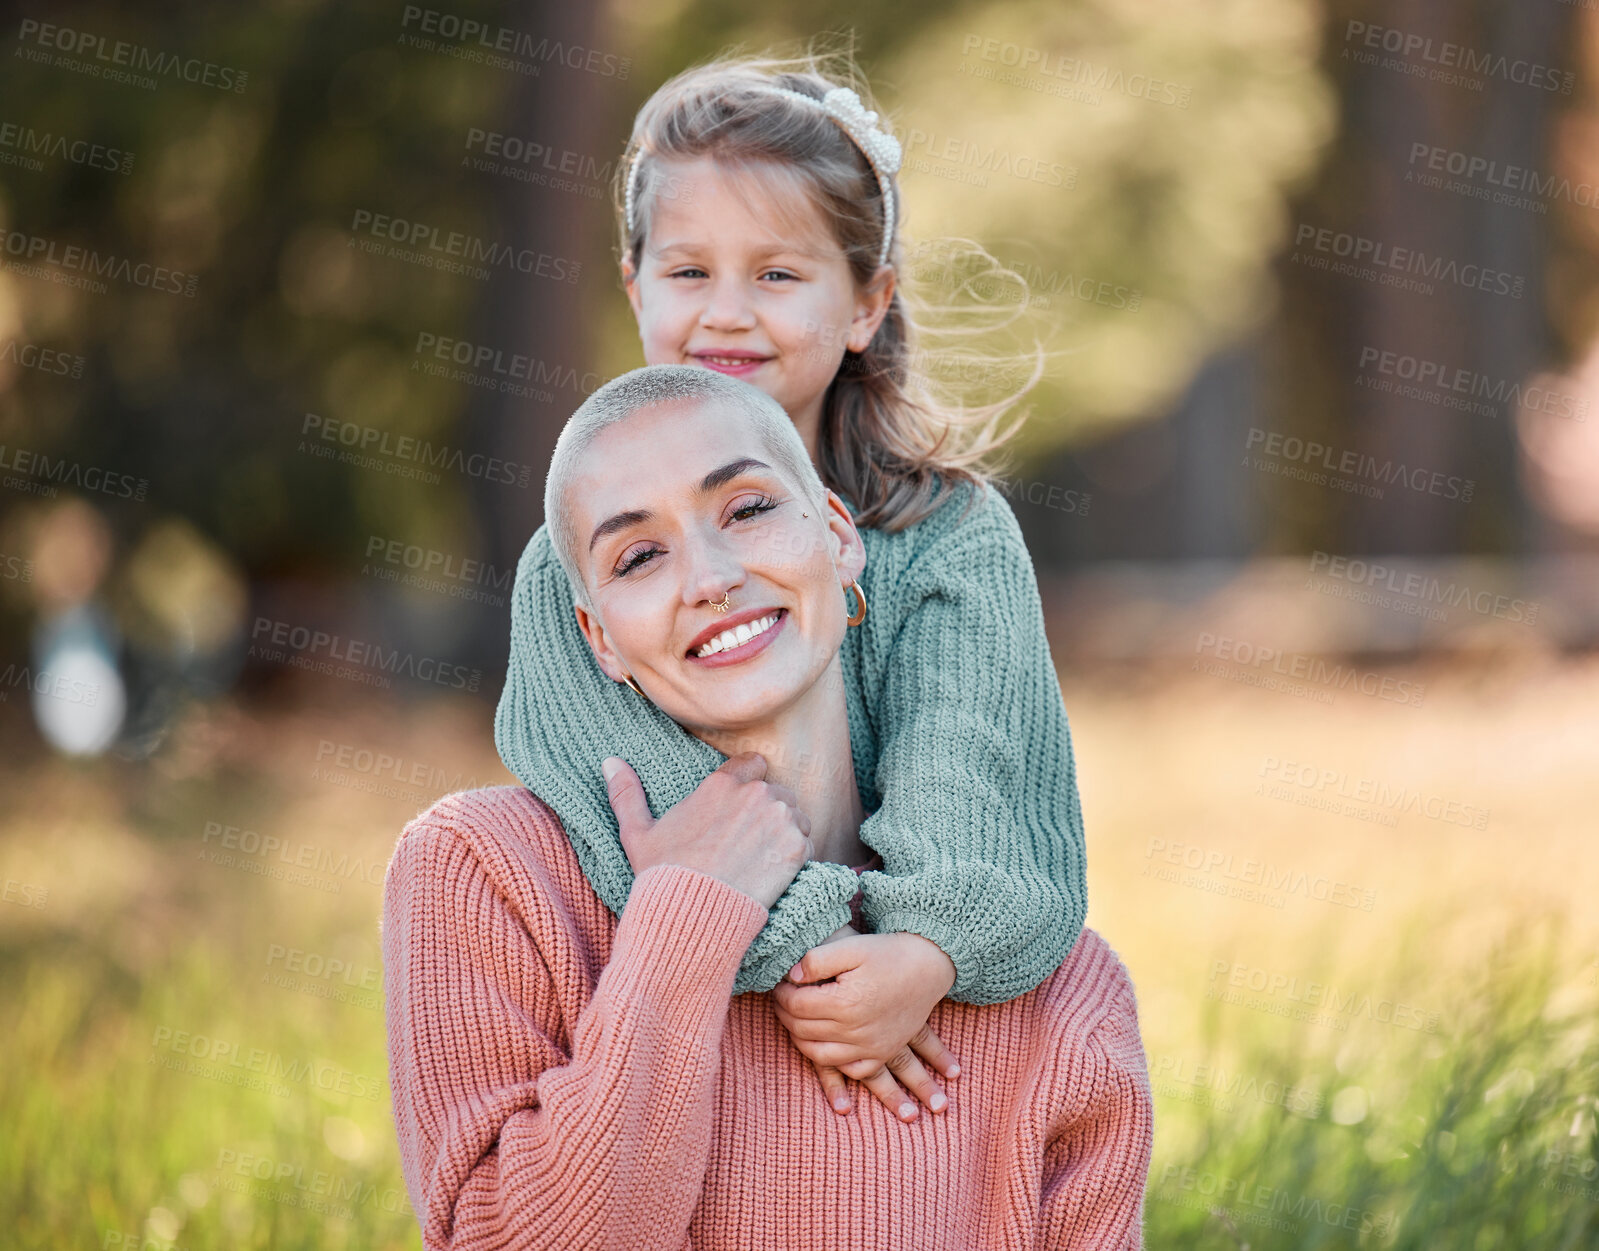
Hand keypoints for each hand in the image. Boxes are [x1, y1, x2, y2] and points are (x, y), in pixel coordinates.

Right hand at [603, 752, 812, 909]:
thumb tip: (610, 762)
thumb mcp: (637, 832)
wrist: (692, 914)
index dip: (751, 783)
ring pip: (796, 816)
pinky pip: (808, 843)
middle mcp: (755, 794)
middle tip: (751, 842)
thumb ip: (627, 793)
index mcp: (722, 784)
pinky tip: (774, 874)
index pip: (754, 763)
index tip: (744, 805)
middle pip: (778, 791)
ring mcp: (779, 819)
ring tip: (762, 859)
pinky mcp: (797, 848)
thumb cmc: (663, 874)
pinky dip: (797, 857)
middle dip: (769, 811)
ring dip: (787, 832)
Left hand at [771, 929, 960, 1120]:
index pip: (797, 1005)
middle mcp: (856, 1030)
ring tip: (794, 1021)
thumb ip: (817, 959)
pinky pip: (850, 1070)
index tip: (779, 983)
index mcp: (845, 1003)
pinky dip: (831, 1062)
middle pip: (803, 1030)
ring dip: (800, 1039)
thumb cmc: (888, 953)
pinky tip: (822, 1047)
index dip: (782, 993)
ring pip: (819, 1054)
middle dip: (785, 1014)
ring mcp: (870, 1046)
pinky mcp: (882, 1053)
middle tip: (781, 1000)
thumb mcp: (852, 946)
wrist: (928, 966)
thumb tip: (791, 975)